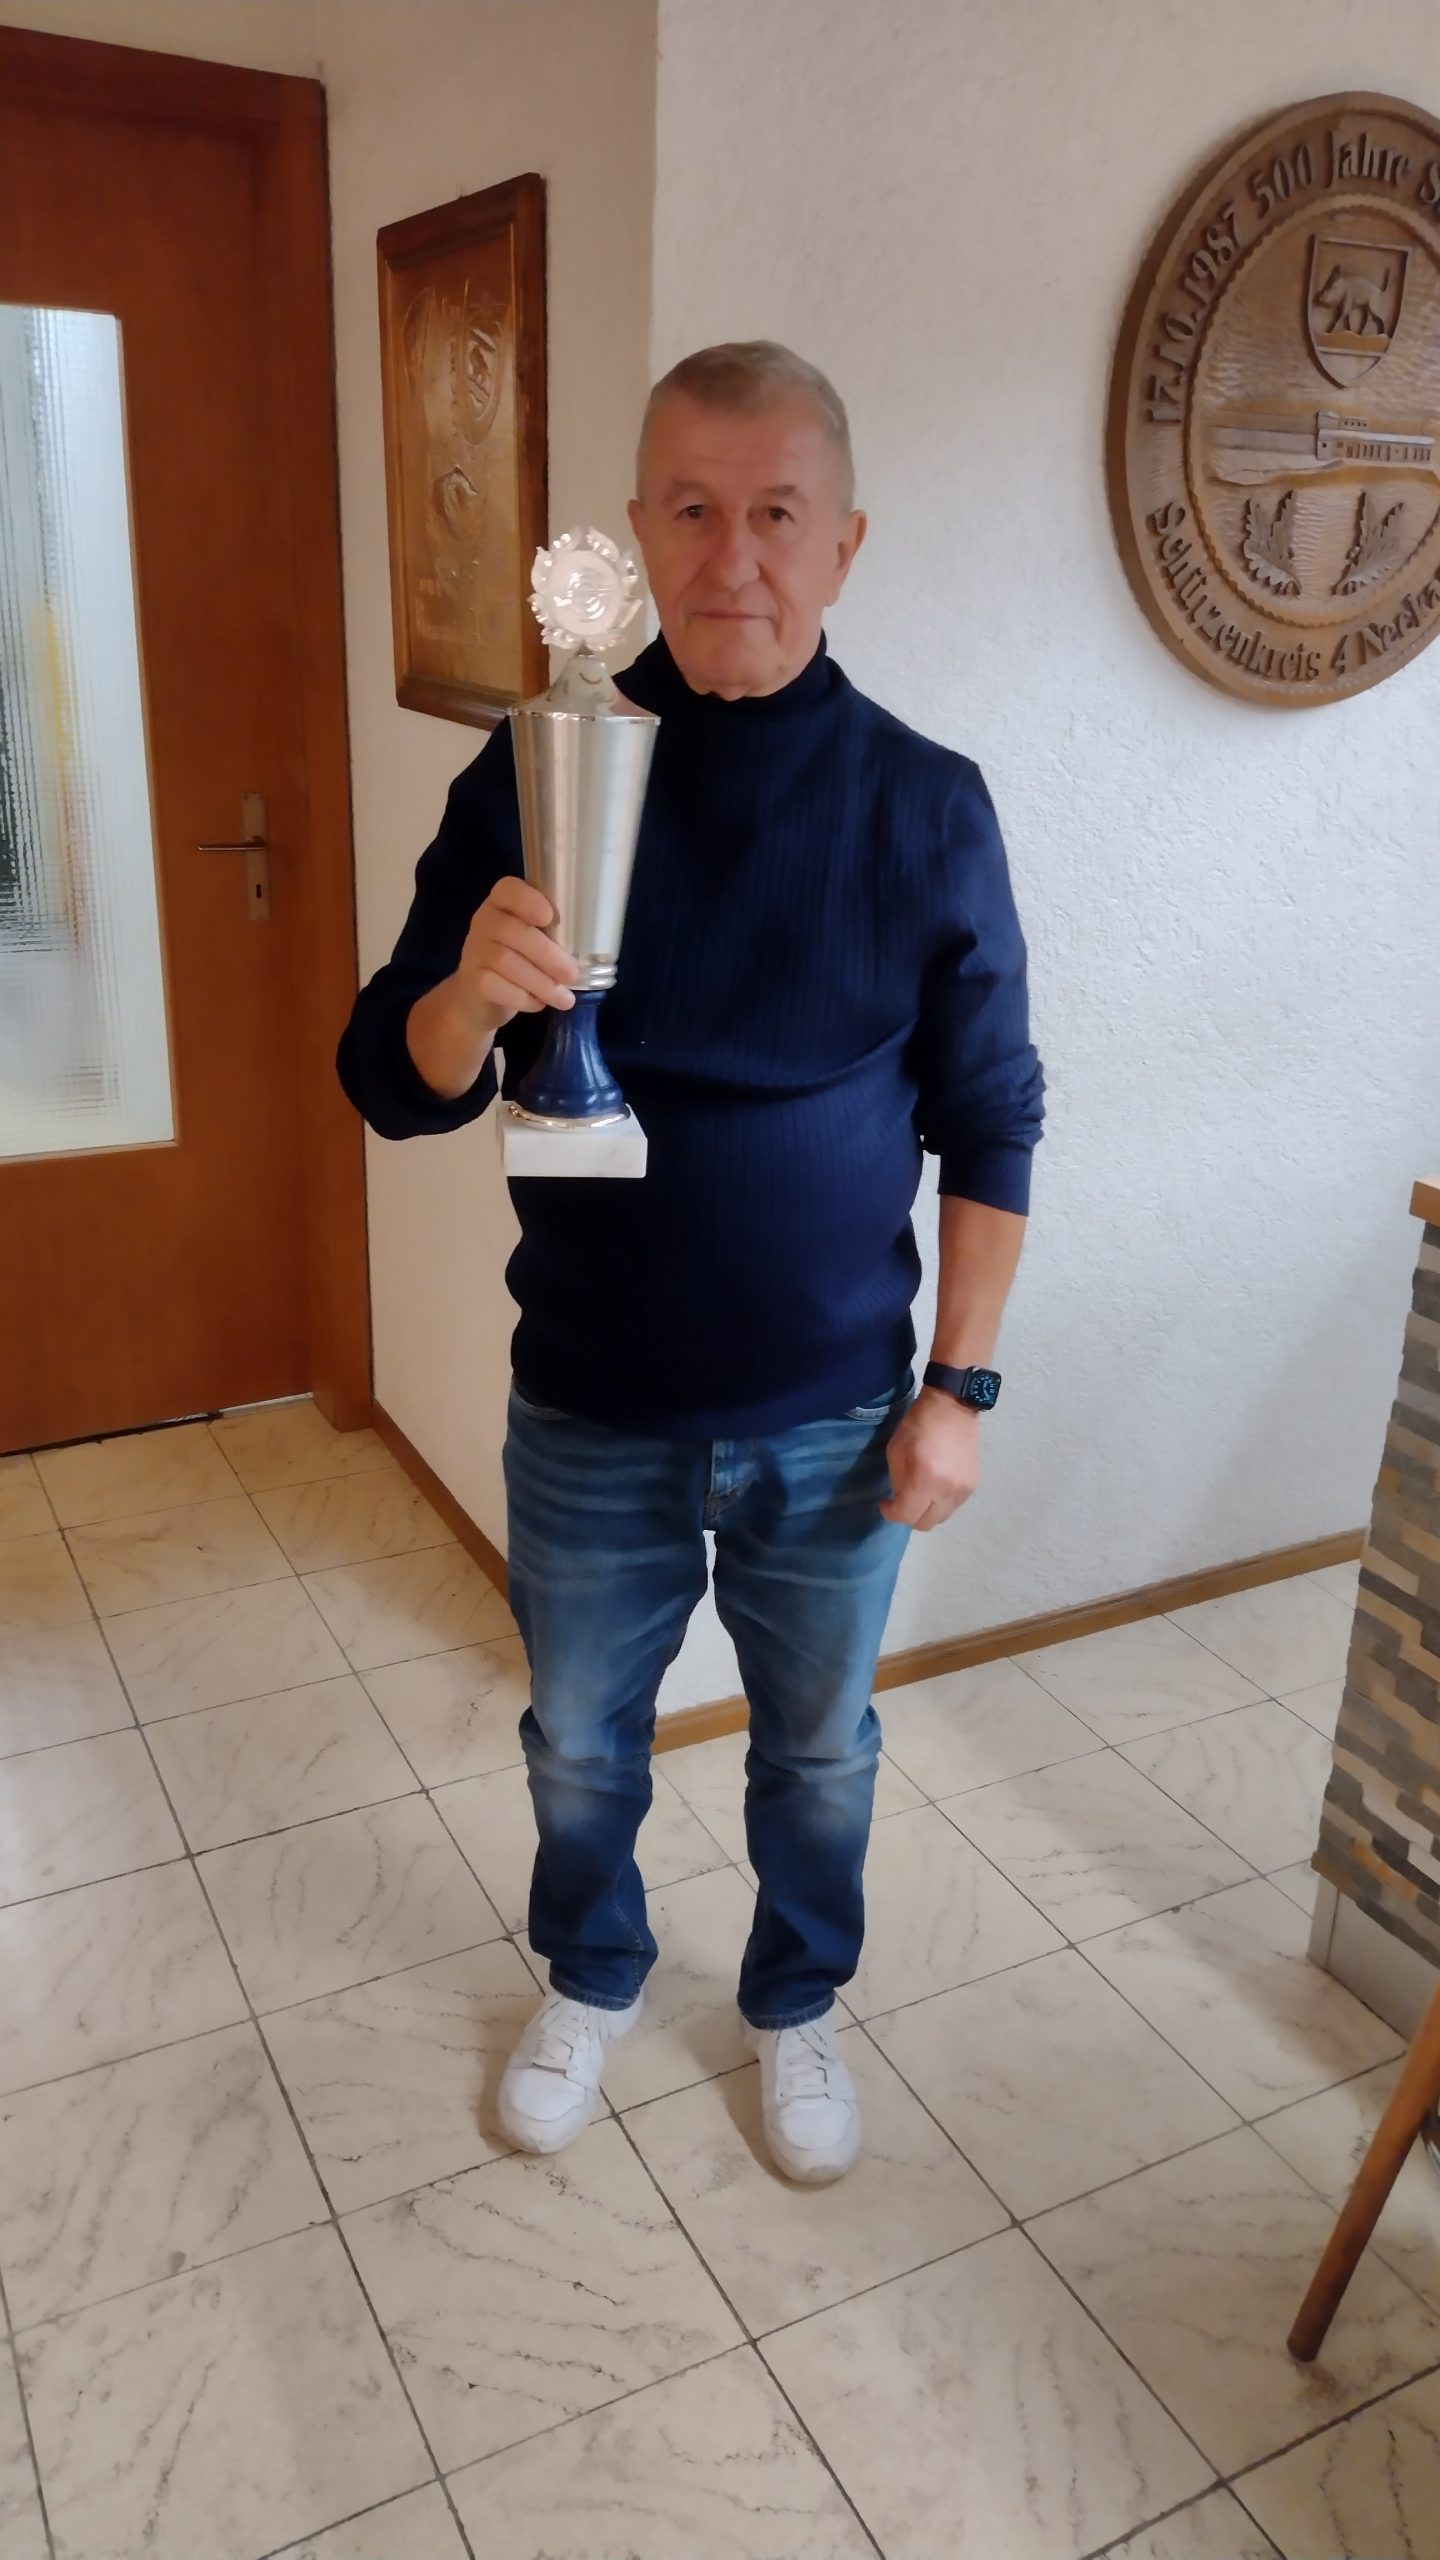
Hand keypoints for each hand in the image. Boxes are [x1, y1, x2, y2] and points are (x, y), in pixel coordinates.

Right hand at [453, 876, 578, 1037]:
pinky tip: (539, 1004)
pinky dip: (523, 998)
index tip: (549, 916)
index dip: (527, 900)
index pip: (508, 889)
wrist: (480, 997)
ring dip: (541, 982)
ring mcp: (474, 951)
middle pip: (511, 931)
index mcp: (502, 904)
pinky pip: (497, 987)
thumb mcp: (534, 941)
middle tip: (572, 974)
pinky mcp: (471, 980)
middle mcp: (483, 921)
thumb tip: (589, 948)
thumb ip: (552, 934)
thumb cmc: (519, 961)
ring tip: (564, 998)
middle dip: (547, 954)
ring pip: (505, 962)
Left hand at [880, 1389, 981, 1530]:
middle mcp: (946, 1491)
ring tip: (920, 1493)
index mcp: (924, 1480)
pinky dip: (941, 1502)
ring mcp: (963, 1490)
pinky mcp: (973, 1486)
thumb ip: (897, 1480)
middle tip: (902, 1500)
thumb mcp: (895, 1451)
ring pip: (941, 1518)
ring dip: (927, 1510)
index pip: (906, 1515)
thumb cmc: (918, 1426)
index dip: (891, 1513)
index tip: (886, 1503)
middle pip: (925, 1524)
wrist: (953, 1408)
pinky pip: (953, 1506)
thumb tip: (900, 1498)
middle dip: (909, 1516)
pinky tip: (935, 1485)